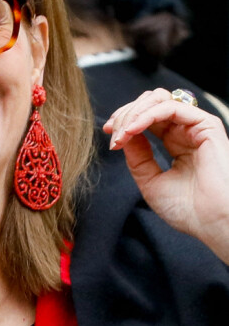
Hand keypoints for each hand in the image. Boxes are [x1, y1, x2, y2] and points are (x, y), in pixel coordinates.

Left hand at [103, 88, 228, 263]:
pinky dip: (147, 115)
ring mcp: (196, 127)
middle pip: (149, 104)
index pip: (146, 118)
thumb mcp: (150, 180)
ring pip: (158, 100)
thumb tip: (124, 134)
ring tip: (122, 132)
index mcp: (175, 143)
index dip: (124, 121)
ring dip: (134, 113)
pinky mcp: (206, 125)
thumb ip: (137, 156)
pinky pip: (171, 107)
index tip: (109, 133)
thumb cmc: (189, 210)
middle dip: (125, 114)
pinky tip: (133, 130)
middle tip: (112, 131)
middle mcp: (185, 132)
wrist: (215, 225)